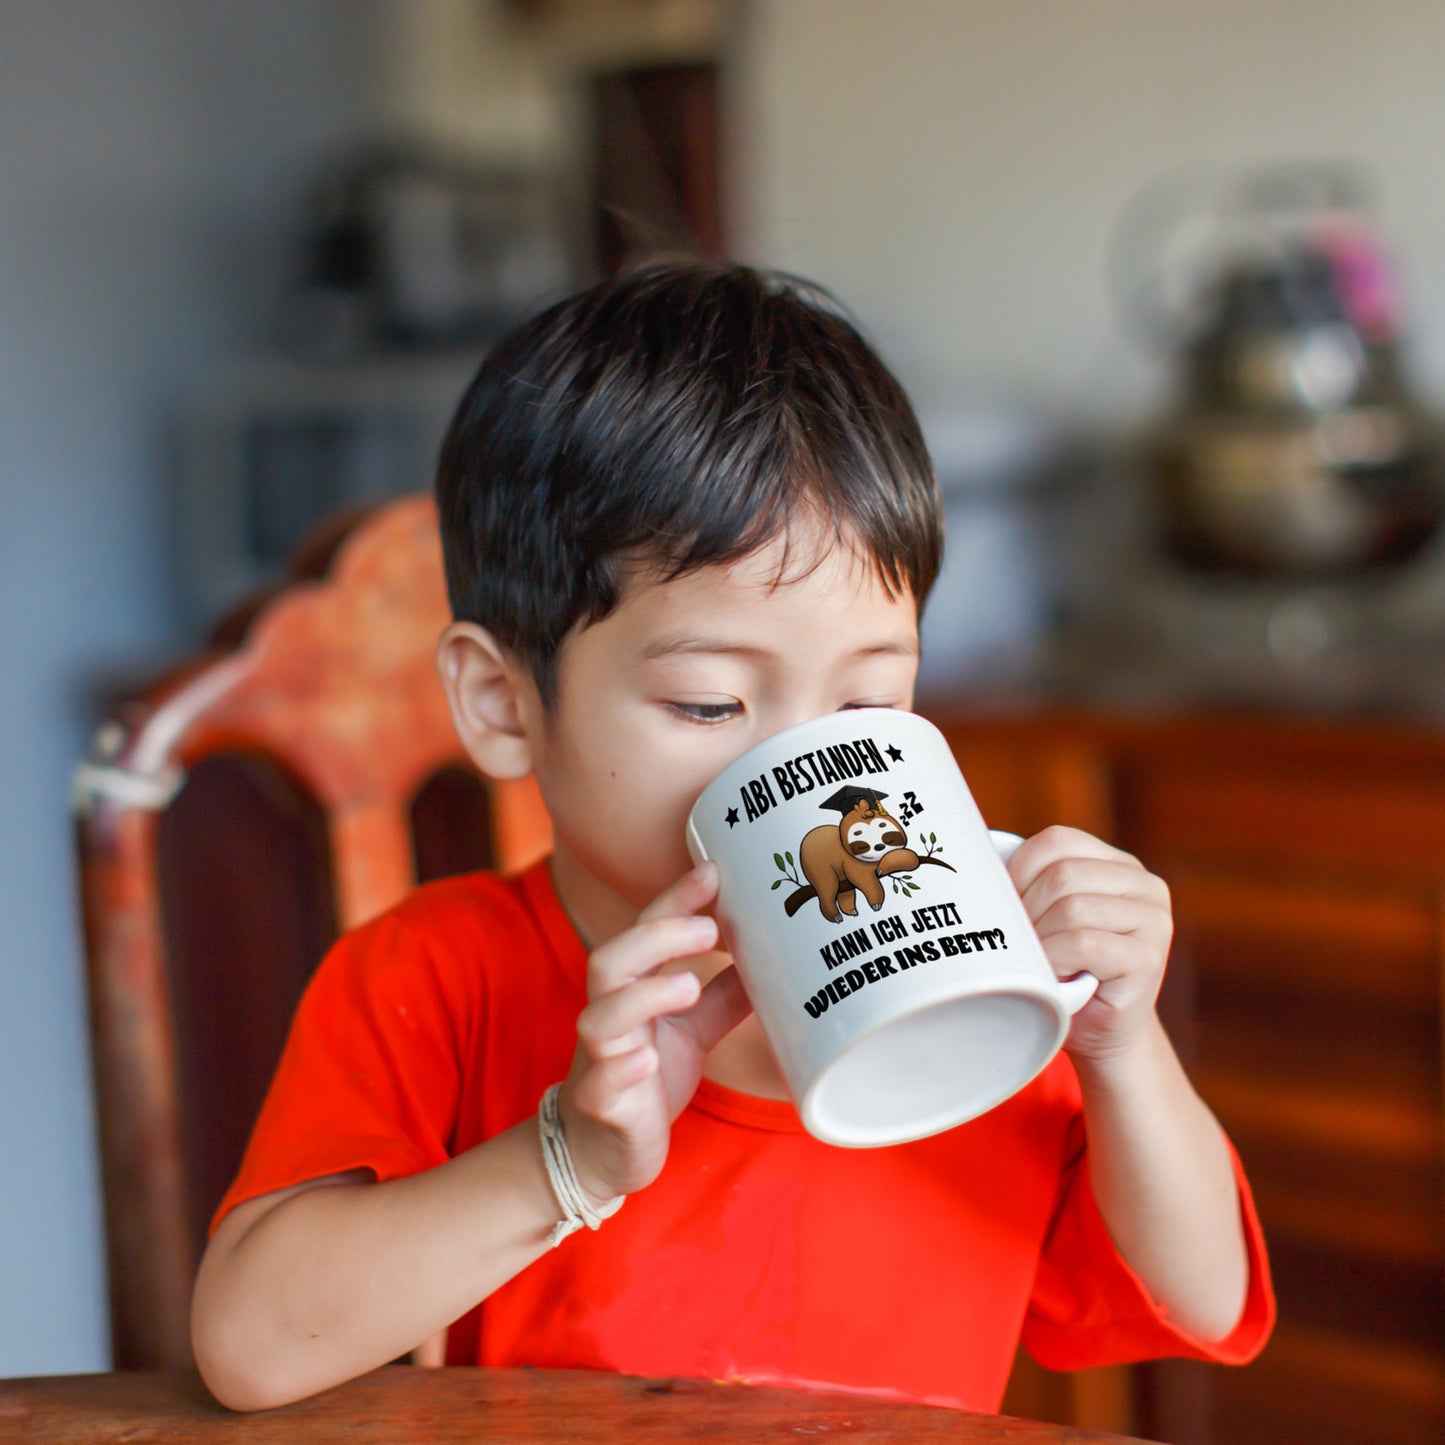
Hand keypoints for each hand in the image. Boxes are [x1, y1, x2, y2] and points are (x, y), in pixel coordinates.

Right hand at [558, 862, 750, 1203]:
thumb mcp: (692, 1031)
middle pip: (610, 960)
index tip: (713, 871)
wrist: (603, 1152)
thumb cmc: (646, 1078)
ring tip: (688, 985)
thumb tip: (771, 960)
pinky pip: (601, 1085)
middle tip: (709, 928)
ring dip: (643, 996)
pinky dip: (622, 1069)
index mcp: (630, 991)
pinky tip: (647, 1061)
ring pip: (600, 1018)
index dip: (675, 900)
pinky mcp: (601, 1107)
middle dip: (657, 937)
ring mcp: (599, 1061)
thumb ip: (722, 996)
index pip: (645, 931)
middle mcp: (608, 1017)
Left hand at [1006, 825, 1172, 1064]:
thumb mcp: (1049, 917)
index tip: (1003, 904)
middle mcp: (1145, 886)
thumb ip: (1034, 885)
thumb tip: (979, 862)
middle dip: (1027, 910)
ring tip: (1038, 962)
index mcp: (1118, 866)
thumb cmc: (1065, 973)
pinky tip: (1053, 975)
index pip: (1058, 841)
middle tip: (1019, 943)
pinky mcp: (1148, 958)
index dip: (1019, 869)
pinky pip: (1083, 943)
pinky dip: (1054, 960)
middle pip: (1062, 875)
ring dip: (1040, 940)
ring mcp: (1153, 921)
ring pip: (1072, 908)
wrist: (1102, 1036)